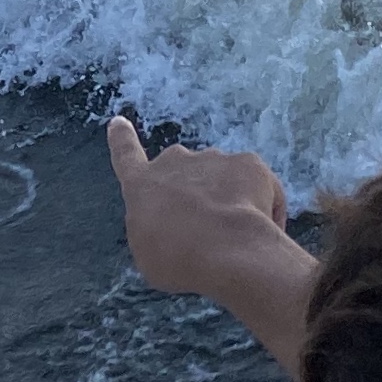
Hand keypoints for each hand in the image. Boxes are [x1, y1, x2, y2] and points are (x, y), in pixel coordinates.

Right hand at [107, 116, 315, 377]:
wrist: (224, 250)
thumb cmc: (178, 260)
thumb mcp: (151, 255)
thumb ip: (160, 230)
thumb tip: (181, 223)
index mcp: (142, 185)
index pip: (126, 155)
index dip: (122, 139)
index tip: (119, 122)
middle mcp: (175, 161)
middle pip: (185, 173)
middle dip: (196, 195)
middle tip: (207, 230)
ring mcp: (213, 158)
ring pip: (224, 182)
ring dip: (230, 204)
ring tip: (235, 239)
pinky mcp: (248, 162)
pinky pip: (257, 187)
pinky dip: (262, 208)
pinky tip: (262, 231)